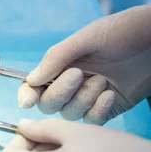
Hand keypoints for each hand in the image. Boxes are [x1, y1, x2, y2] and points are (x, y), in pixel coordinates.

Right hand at [18, 4, 150, 123]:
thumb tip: (31, 80)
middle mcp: (71, 83)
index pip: (34, 85)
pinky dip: (98, 109)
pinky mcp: (107, 109)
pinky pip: (92, 120)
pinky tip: (110, 94)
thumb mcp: (87, 38)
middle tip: (79, 74)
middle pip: (48, 103)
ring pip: (69, 113)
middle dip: (60, 92)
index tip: (27, 101)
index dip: (26, 94)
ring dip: (83, 99)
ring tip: (103, 80)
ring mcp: (89, 97)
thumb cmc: (124, 31)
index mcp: (61, 65)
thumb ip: (56, 57)